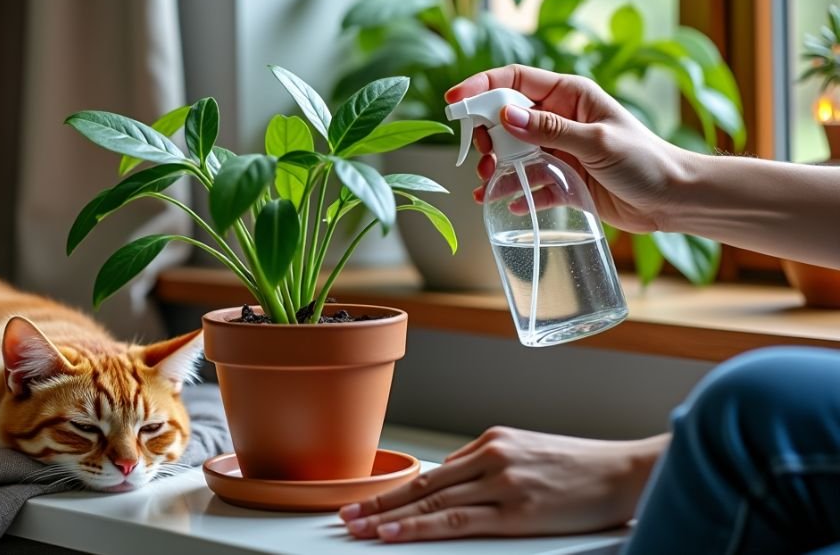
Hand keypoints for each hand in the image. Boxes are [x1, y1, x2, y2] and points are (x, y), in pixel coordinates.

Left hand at [339, 426, 666, 541]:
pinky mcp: (519, 510)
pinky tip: (397, 532)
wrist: (627, 472)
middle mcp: (492, 456)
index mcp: (492, 441)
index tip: (365, 501)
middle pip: (424, 484)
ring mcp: (503, 482)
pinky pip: (459, 520)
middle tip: (345, 516)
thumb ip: (487, 465)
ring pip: (434, 502)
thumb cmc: (581, 469)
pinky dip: (421, 526)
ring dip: (390, 516)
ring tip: (359, 528)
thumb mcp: (527, 454)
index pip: (432, 470)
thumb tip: (448, 479)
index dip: (395, 489)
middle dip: (380, 502)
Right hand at [450, 65, 689, 233]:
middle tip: (483, 157)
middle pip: (505, 118)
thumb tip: (505, 116)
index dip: (481, 87)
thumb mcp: (596, 142)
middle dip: (487, 136)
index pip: (514, 80)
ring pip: (512, 152)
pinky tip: (501, 200)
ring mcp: (558, 149)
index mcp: (569, 95)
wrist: (674, 200)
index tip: (455, 102)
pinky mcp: (561, 179)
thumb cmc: (645, 161)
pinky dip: (511, 190)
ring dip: (496, 166)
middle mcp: (559, 119)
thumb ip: (550, 130)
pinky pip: (526, 181)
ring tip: (489, 183)